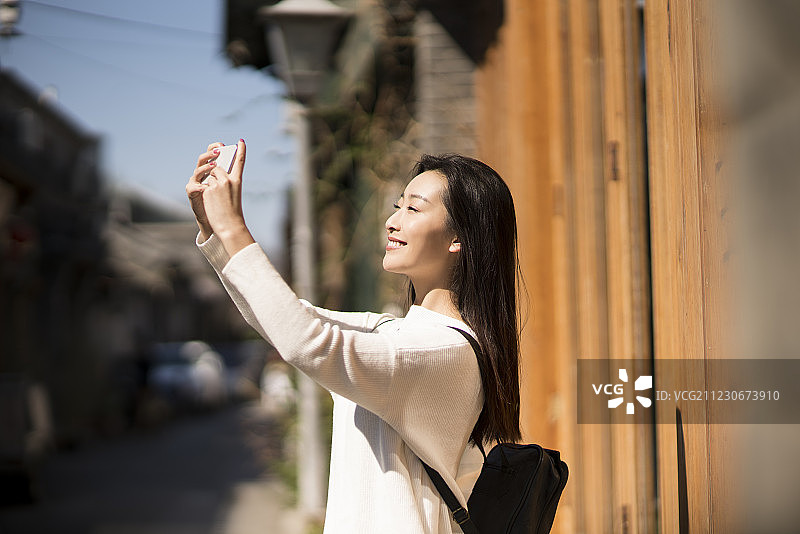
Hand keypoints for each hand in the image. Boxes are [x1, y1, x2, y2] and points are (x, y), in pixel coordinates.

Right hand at [187, 141, 223, 240]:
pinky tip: (205, 186)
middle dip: (210, 154)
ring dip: (206, 167)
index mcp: (210, 170)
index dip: (215, 147)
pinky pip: (194, 186)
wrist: (217, 218)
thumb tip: (237, 158)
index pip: (212, 154)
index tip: (223, 143)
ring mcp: (195, 182)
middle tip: (219, 151)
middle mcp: (202, 174)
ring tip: (215, 165)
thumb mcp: (228, 185)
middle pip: (203, 159)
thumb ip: (229, 172)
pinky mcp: (192, 192)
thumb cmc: (223, 202)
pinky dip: (200, 186)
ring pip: (197, 170)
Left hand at [201, 139, 254, 255]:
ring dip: (210, 185)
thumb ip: (227, 182)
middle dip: (214, 174)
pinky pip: (204, 185)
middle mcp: (228, 180)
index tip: (241, 142)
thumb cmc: (233, 212)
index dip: (241, 151)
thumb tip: (215, 173)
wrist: (230, 226)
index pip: (240, 162)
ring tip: (217, 199)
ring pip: (209, 177)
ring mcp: (218, 184)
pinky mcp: (208, 189)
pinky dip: (206, 191)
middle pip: (217, 169)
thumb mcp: (233, 194)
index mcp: (237, 181)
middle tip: (218, 189)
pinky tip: (211, 202)